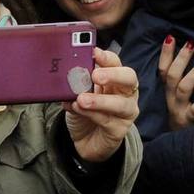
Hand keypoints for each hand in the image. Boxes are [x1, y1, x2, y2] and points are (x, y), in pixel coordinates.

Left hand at [64, 47, 140, 163]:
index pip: (116, 63)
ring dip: (100, 100)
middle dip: (113, 74)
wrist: (85, 141)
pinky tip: (79, 110)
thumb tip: (64, 78)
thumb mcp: (76, 94)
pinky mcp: (119, 130)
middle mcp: (125, 93)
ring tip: (82, 99)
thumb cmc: (84, 113)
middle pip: (129, 78)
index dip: (106, 57)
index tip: (94, 52)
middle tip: (95, 75)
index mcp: (115, 79)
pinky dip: (92, 114)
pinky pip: (108, 121)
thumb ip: (74, 85)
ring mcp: (126, 112)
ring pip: (120, 103)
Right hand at [158, 35, 193, 130]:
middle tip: (192, 44)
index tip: (171, 37)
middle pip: (172, 75)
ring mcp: (179, 108)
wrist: (180, 143)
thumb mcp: (176, 97)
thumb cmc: (183, 114)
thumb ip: (181, 79)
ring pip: (183, 88)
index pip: (163, 68)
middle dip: (181, 58)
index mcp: (167, 90)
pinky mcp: (189, 120)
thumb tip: (189, 55)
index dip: (165, 54)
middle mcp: (171, 98)